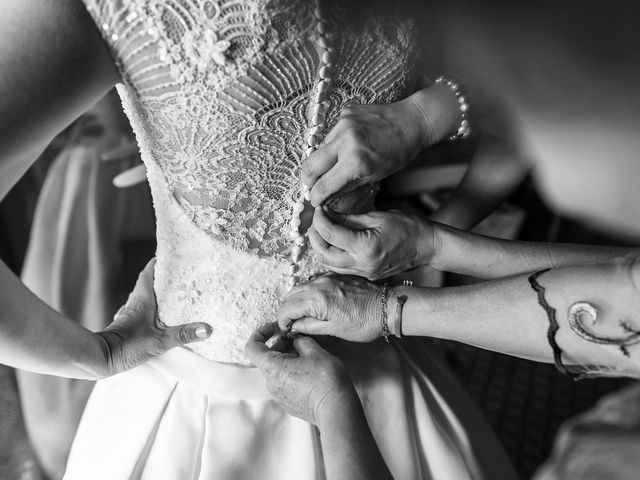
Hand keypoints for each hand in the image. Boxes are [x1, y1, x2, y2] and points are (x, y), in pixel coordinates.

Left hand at [95, 259, 211, 375]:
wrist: (102, 359)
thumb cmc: (128, 346)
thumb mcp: (160, 340)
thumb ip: (184, 334)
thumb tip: (207, 328)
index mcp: (142, 299)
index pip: (148, 273)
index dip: (158, 262)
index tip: (169, 255)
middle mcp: (135, 302)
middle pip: (147, 282)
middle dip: (161, 276)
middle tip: (178, 273)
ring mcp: (130, 313)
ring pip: (144, 296)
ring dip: (156, 291)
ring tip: (172, 292)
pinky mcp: (128, 325)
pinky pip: (141, 309)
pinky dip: (151, 307)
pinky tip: (159, 315)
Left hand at [244, 323, 356, 425]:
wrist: (337, 410)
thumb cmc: (326, 380)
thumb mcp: (315, 351)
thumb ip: (300, 340)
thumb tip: (295, 339)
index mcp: (273, 368)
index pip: (252, 347)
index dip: (260, 333)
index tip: (274, 328)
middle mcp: (271, 384)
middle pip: (267, 358)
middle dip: (281, 346)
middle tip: (300, 341)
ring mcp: (279, 396)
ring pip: (277, 370)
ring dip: (288, 360)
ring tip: (308, 358)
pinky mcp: (288, 403)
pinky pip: (284, 383)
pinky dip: (292, 373)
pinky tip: (310, 373)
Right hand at [278, 274, 382, 342]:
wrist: (388, 307)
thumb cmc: (365, 322)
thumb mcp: (334, 331)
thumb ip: (309, 326)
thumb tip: (293, 327)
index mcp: (317, 300)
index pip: (286, 308)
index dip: (282, 322)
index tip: (286, 331)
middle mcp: (319, 284)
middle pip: (290, 295)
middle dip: (287, 310)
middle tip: (292, 324)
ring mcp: (327, 277)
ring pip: (301, 287)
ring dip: (297, 301)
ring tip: (302, 316)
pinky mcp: (335, 276)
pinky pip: (313, 282)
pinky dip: (308, 293)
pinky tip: (315, 305)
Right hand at [303, 97, 430, 206]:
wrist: (413, 121)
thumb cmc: (399, 152)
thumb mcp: (376, 175)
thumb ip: (348, 185)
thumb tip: (327, 195)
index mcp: (356, 162)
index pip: (324, 185)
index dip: (316, 196)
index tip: (315, 200)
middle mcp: (346, 142)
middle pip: (310, 166)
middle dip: (308, 180)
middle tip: (313, 186)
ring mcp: (343, 124)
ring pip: (319, 149)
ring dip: (323, 160)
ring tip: (335, 165)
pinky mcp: (345, 113)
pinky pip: (331, 134)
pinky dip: (335, 143)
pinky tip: (348, 145)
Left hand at [309, 207, 437, 280]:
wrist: (427, 246)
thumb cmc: (407, 227)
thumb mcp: (377, 216)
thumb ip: (349, 218)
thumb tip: (327, 213)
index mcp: (365, 247)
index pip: (330, 234)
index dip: (320, 220)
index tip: (319, 210)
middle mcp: (362, 265)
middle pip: (323, 255)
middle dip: (315, 237)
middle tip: (317, 222)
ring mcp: (364, 273)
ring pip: (329, 265)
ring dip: (321, 248)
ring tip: (323, 231)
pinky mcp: (366, 276)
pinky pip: (341, 268)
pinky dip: (332, 255)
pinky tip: (335, 242)